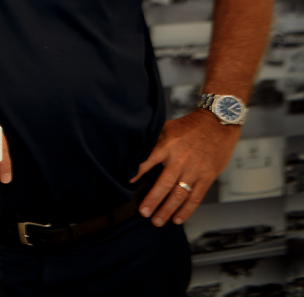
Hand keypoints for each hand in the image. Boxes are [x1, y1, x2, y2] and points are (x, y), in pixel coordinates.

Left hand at [132, 110, 240, 226]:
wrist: (217, 124)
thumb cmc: (189, 127)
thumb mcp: (167, 128)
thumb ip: (153, 142)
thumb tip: (135, 154)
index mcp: (167, 146)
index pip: (148, 161)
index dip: (137, 172)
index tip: (127, 184)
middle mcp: (180, 160)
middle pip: (164, 184)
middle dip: (152, 201)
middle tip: (143, 213)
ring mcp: (194, 170)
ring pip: (179, 194)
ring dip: (167, 209)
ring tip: (157, 221)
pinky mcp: (207, 177)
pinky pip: (195, 197)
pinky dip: (186, 210)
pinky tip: (177, 219)